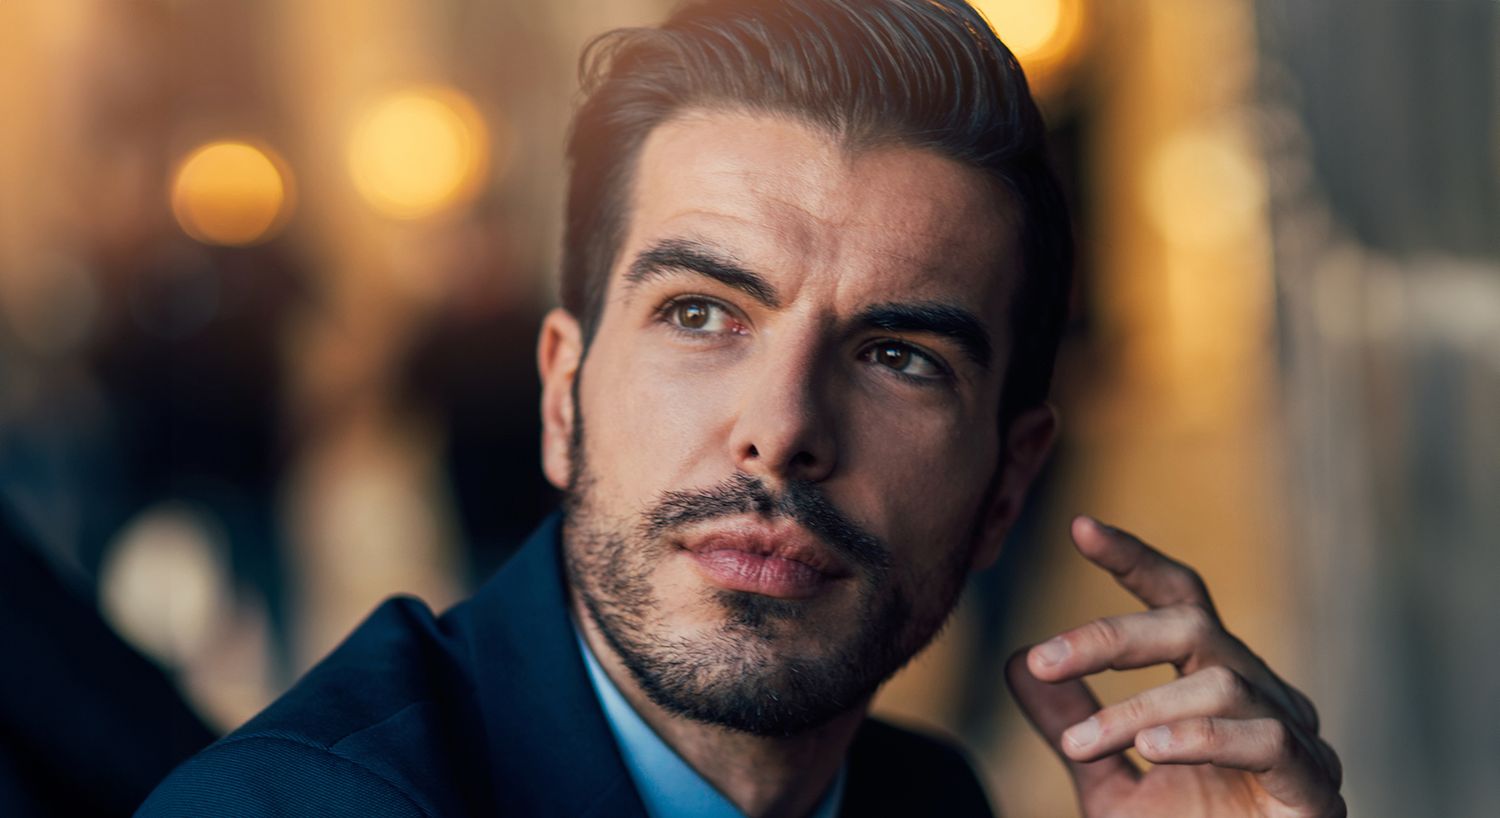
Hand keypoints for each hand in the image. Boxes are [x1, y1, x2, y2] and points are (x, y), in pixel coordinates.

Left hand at [1005, 516, 1343, 817]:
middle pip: (1192, 625)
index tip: (1078, 527)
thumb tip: (1016, 663)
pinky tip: (1153, 752)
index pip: (1179, 600)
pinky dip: (1203, 736)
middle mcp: (1260, 697)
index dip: (1134, 560)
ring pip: (1218, 679)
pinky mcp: (1315, 789)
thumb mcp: (1109, 784)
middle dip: (1110, 637)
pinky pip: (1267, 738)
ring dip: (1137, 707)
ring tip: (1078, 749)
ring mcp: (1294, 739)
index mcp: (1214, 684)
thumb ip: (1072, 724)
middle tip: (1042, 660)